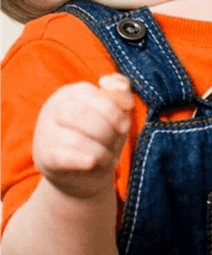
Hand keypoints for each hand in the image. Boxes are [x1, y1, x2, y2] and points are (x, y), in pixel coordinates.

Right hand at [33, 75, 133, 199]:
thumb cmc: (101, 134)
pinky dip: (82, 160)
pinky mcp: (44, 157)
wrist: (83, 171)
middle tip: (116, 140)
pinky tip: (93, 163)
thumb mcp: (114, 111)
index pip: (89, 93)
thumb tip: (113, 83)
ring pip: (75, 139)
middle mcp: (53, 109)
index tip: (124, 126)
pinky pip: (63, 158)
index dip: (111, 110)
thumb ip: (120, 92)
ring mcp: (46, 133)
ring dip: (101, 151)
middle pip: (80, 114)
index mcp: (69, 93)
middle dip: (106, 130)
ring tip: (108, 158)